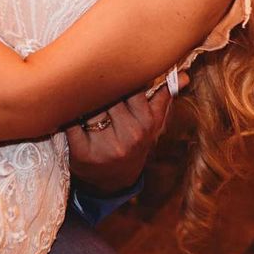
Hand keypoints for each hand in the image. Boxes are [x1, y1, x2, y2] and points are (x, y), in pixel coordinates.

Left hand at [65, 72, 189, 195]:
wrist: (114, 182)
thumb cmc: (132, 144)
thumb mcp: (152, 125)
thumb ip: (163, 98)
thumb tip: (186, 76)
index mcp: (146, 124)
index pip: (132, 88)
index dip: (120, 78)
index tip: (113, 71)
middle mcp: (129, 135)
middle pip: (110, 95)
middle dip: (100, 87)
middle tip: (91, 79)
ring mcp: (106, 145)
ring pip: (91, 107)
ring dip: (84, 99)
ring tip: (79, 93)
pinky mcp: (83, 153)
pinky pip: (72, 123)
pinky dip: (68, 114)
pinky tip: (68, 110)